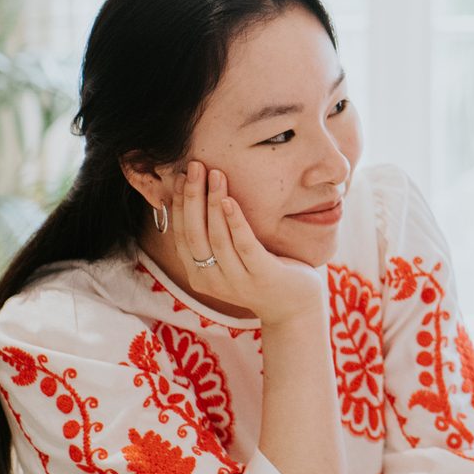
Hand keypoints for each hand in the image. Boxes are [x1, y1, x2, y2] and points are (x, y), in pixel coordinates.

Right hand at [172, 161, 322, 326]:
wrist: (294, 306)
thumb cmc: (261, 272)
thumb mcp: (230, 257)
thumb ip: (213, 236)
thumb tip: (196, 195)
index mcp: (199, 274)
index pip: (181, 234)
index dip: (178, 204)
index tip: (179, 175)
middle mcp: (212, 279)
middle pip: (193, 233)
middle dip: (191, 196)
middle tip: (194, 166)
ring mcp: (237, 281)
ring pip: (217, 237)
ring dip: (213, 202)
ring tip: (215, 174)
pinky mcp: (262, 276)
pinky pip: (244, 245)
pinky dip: (235, 221)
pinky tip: (230, 200)